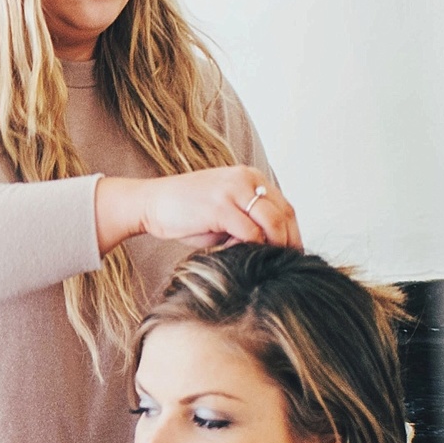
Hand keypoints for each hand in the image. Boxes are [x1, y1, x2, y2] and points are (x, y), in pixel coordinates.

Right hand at [96, 168, 299, 254]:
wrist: (150, 203)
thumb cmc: (186, 212)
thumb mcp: (225, 212)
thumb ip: (249, 221)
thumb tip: (274, 247)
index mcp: (249, 176)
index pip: (284, 206)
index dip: (292, 232)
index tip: (292, 254)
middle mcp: (245, 178)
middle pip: (284, 213)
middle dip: (289, 242)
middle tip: (288, 266)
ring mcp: (233, 190)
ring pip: (272, 223)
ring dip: (275, 247)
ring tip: (268, 265)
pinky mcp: (220, 206)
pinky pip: (250, 232)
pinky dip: (252, 248)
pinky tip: (242, 257)